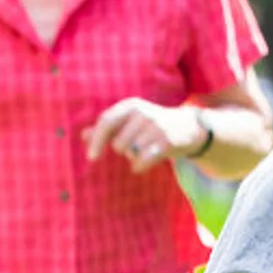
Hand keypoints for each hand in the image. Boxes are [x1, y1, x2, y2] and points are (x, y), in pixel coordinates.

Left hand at [83, 97, 204, 172]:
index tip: (91, 157)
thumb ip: (108, 127)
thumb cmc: (153, 125)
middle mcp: (143, 113)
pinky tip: (145, 163)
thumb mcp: (130, 121)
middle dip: (124, 150)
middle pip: (118, 143)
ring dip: (135, 157)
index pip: (106, 121)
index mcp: (131, 106)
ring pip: (132, 153)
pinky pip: (143, 160)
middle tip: (136, 146)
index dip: (97, 140)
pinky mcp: (167, 141)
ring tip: (146, 150)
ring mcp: (156, 127)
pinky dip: (140, 166)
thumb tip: (83, 136)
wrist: (189, 127)